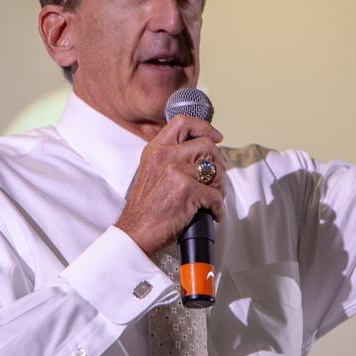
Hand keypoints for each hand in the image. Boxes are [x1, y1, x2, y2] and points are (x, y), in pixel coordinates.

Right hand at [115, 115, 227, 257]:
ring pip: (215, 170)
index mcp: (156, 149)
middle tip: (218, 177)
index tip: (216, 136)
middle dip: (218, 162)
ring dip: (220, 186)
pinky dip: (219, 208)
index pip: (183, 123)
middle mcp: (165, 156)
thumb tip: (199, 155)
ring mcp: (177, 172)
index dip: (204, 127)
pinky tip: (214, 214)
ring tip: (215, 197)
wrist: (135, 232)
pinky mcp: (187, 190)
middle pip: (206, 146)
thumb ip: (170, 158)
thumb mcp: (151, 172)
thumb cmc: (145, 209)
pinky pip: (216, 196)